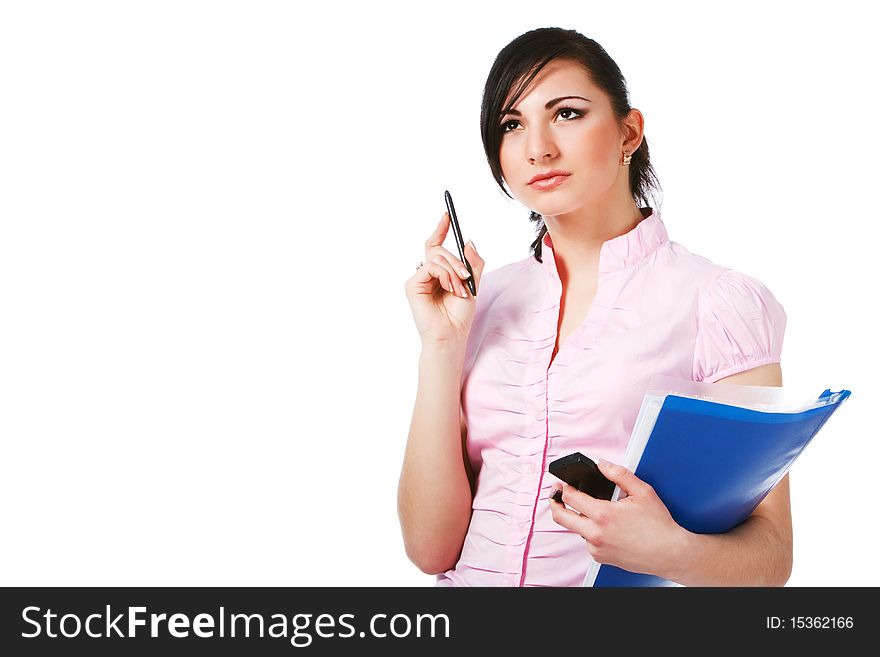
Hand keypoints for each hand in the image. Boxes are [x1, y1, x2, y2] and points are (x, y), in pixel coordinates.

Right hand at [404, 212, 484, 345]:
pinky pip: (430, 266)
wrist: (451, 335)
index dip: (441, 229)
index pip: (436, 245)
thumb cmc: (459, 315)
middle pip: (438, 250)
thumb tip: (468, 240)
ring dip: (453, 271)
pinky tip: (450, 288)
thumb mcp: (472, 284)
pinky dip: (445, 275)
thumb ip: (472, 263)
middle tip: (465, 277)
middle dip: (456, 261)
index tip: (447, 214)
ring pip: (436, 257)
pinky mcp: (412, 285)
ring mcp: (418, 278)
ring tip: (459, 289)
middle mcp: (426, 273)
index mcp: (439, 273)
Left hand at [549, 459, 688, 578]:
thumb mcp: (642, 491)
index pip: (569, 497)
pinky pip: (588, 541)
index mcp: (602, 515)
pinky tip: (606, 527)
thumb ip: (619, 474)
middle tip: (555, 495)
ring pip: (576, 530)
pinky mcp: (600, 557)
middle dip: (554, 503)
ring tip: (592, 510)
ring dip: (578, 519)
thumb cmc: (659, 526)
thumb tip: (601, 464)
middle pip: (560, 517)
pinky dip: (591, 532)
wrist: (669, 554)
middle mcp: (595, 534)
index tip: (562, 483)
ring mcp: (596, 548)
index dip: (563, 487)